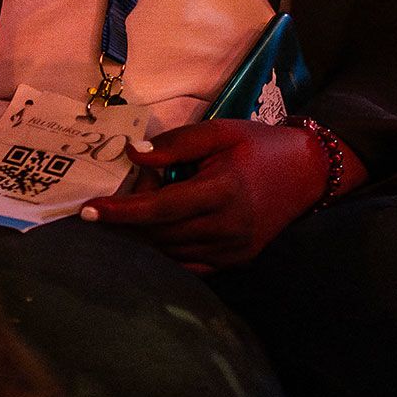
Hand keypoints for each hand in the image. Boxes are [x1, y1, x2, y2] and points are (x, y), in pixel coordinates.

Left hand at [85, 118, 332, 267]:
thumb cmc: (260, 146)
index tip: (87, 211)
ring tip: (135, 215)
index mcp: (222, 190)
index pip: (159, 208)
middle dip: (129, 221)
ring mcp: (232, 250)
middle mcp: (226, 227)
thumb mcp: (220, 131)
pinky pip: (189, 265)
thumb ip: (176, 143)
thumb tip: (134, 156)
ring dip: (146, 237)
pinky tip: (156, 236)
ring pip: (172, 252)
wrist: (309, 173)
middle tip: (113, 203)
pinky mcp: (236, 261)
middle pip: (160, 233)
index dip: (121, 212)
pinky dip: (167, 252)